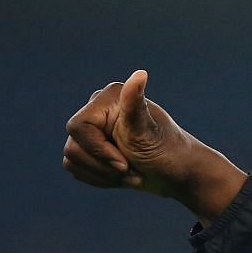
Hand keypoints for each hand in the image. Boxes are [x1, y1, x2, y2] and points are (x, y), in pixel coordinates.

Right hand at [63, 70, 246, 220]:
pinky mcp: (91, 149)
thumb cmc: (167, 151)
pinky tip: (121, 176)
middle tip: (131, 170)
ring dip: (103, 175)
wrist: (179, 175)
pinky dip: (99, 178)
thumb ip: (134, 104)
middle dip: (104, 166)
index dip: (97, 150)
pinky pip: (76, 168)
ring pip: (72, 159)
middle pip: (73, 147)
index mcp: (107, 100)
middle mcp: (96, 111)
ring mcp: (92, 131)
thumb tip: (141, 74)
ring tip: (130, 173)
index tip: (123, 163)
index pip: (78, 128)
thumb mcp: (147, 131)